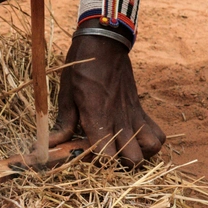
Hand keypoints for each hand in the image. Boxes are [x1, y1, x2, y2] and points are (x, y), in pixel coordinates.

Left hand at [50, 34, 165, 167]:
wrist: (104, 43)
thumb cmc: (81, 67)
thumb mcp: (66, 94)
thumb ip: (63, 123)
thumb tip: (48, 145)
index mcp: (97, 117)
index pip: (106, 156)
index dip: (96, 163)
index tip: (85, 156)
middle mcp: (119, 119)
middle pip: (132, 160)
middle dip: (119, 165)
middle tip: (104, 155)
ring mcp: (134, 115)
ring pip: (151, 149)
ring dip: (139, 154)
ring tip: (122, 149)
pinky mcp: (141, 109)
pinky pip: (159, 134)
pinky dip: (151, 141)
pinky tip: (134, 139)